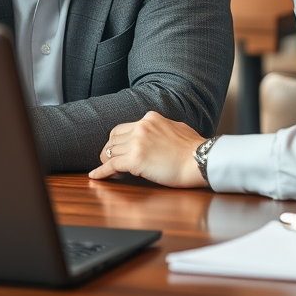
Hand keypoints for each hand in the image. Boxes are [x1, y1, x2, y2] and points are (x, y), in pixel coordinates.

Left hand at [88, 111, 207, 187]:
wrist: (200, 160)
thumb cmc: (195, 149)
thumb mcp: (178, 128)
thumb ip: (164, 129)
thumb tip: (161, 133)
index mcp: (150, 118)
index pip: (123, 128)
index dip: (117, 141)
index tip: (116, 150)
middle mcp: (141, 127)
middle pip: (113, 139)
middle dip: (109, 151)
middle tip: (107, 161)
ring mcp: (137, 142)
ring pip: (111, 152)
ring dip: (106, 162)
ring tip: (105, 170)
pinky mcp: (135, 159)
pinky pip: (111, 165)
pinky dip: (101, 172)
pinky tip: (95, 177)